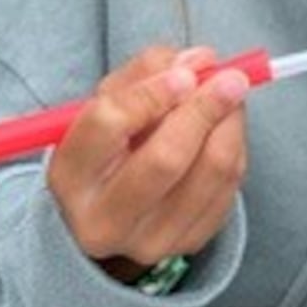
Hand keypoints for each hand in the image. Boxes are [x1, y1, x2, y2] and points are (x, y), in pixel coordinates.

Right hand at [47, 46, 248, 277]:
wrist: (111, 209)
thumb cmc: (110, 143)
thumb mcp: (108, 100)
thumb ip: (148, 70)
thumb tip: (201, 62)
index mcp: (70, 175)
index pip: (109, 124)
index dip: (152, 92)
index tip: (185, 73)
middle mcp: (103, 219)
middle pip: (165, 158)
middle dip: (205, 109)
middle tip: (232, 78)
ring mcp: (148, 240)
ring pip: (210, 172)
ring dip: (230, 124)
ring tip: (231, 97)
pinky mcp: (188, 244)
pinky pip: (229, 188)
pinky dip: (235, 148)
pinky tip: (225, 130)